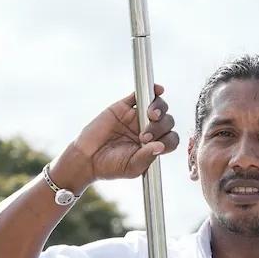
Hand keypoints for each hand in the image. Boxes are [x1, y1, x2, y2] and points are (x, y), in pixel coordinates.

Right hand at [55, 86, 179, 190]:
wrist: (87, 158)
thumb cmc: (110, 166)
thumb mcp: (131, 167)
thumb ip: (146, 157)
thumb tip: (160, 146)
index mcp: (153, 145)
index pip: (171, 139)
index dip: (168, 139)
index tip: (153, 145)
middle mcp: (149, 130)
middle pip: (167, 121)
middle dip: (160, 127)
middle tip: (143, 136)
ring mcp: (137, 117)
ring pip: (158, 106)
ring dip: (159, 108)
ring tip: (152, 115)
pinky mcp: (124, 107)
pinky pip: (140, 95)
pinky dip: (151, 90)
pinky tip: (157, 90)